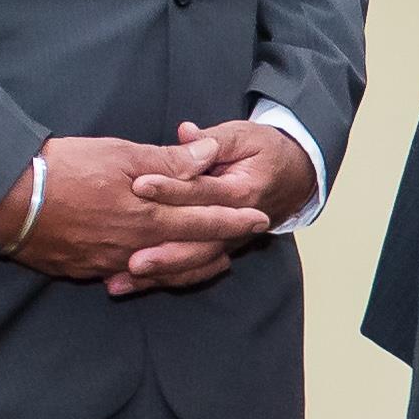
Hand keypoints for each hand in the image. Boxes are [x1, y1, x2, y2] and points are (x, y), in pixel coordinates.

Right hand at [0, 133, 240, 283]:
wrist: (6, 201)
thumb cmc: (63, 169)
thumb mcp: (121, 154)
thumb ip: (168, 162)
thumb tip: (209, 155)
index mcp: (149, 216)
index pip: (202, 217)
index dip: (232, 216)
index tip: (259, 216)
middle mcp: (136, 246)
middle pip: (189, 247)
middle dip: (222, 241)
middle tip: (250, 236)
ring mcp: (110, 263)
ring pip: (163, 267)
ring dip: (191, 261)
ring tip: (215, 259)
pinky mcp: (86, 269)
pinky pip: (128, 275)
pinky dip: (150, 272)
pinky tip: (155, 270)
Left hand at [121, 119, 316, 292]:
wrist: (295, 176)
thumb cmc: (265, 152)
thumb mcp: (243, 136)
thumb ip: (212, 138)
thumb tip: (187, 133)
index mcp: (242, 192)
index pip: (202, 191)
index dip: (171, 188)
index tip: (139, 185)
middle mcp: (238, 225)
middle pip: (197, 241)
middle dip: (163, 251)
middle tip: (129, 256)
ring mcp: (229, 242)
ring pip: (193, 263)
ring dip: (159, 273)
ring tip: (122, 278)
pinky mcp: (219, 250)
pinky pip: (192, 270)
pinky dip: (164, 279)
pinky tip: (133, 284)